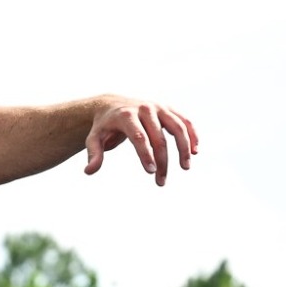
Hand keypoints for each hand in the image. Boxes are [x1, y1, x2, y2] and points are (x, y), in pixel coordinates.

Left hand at [83, 97, 197, 185]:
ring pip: (177, 127)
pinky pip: (184, 121)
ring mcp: (159, 107)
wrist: (112, 105)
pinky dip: (192, 134)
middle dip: (162, 161)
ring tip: (186, 167)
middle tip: (161, 181)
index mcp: (126, 115)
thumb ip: (93, 154)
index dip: (146, 154)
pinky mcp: (168, 109)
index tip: (151, 172)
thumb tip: (89, 171)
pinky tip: (195, 151)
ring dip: (184, 147)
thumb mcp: (94, 139)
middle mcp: (145, 109)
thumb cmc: (104, 126)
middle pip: (158, 137)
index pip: (139, 137)